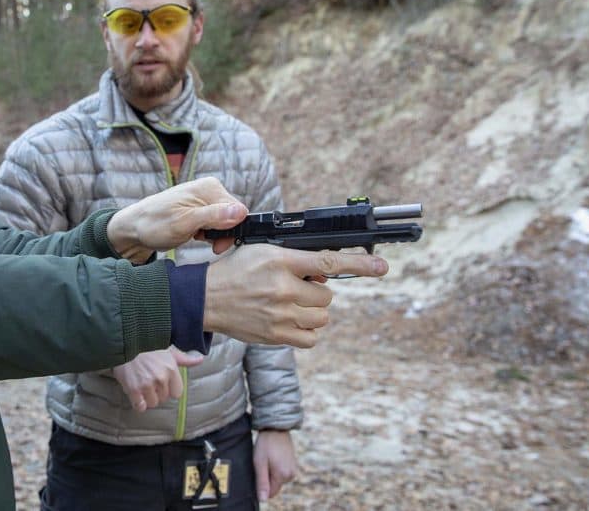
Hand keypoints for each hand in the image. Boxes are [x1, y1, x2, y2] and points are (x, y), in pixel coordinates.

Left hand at [106, 177, 246, 262]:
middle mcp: (210, 190)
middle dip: (222, 233)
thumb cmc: (155, 224)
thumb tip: (240, 212)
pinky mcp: (200, 209)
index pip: (238, 211)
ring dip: (215, 234)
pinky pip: (215, 223)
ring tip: (196, 237)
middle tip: (203, 241)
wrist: (134, 228)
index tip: (215, 244)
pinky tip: (195, 235)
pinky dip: (208, 233)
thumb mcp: (185, 223)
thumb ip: (213, 216)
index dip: (231, 230)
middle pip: (233, 216)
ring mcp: (205, 199)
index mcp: (210, 188)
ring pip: (225, 222)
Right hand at [112, 347, 204, 411]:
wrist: (123, 342)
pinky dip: (138, 403)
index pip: (177, 393)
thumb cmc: (146, 344)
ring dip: (147, 397)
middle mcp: (161, 378)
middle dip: (157, 392)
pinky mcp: (133, 389)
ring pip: (153, 403)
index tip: (162, 383)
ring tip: (141, 385)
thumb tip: (200, 359)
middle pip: (164, 398)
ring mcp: (147, 384)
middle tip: (149, 381)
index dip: (169, 389)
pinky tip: (135, 394)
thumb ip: (184, 358)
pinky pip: (140, 407)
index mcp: (171, 369)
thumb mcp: (167, 348)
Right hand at [203, 245, 388, 347]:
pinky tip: (289, 321)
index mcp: (280, 261)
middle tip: (295, 288)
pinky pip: (311, 337)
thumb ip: (296, 260)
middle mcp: (282, 288)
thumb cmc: (235, 271)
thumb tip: (324, 274)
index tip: (383, 266)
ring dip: (312, 312)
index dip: (359, 263)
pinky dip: (306, 331)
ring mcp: (280, 314)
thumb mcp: (262, 251)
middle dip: (316, 292)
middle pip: (327, 296)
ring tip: (289, 305)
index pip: (327, 262)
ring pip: (322, 317)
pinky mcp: (276, 335)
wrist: (205, 299)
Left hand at [254, 430, 296, 499]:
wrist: (276, 427)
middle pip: (275, 485)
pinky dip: (276, 467)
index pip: (271, 492)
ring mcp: (294, 469)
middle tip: (263, 462)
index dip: (262, 485)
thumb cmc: (266, 444)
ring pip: (278, 478)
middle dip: (267, 477)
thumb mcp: (259, 463)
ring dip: (272, 472)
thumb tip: (263, 499)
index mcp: (283, 476)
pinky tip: (273, 455)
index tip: (259, 471)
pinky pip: (282, 472)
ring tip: (268, 457)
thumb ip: (262, 482)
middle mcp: (291, 474)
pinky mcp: (293, 463)